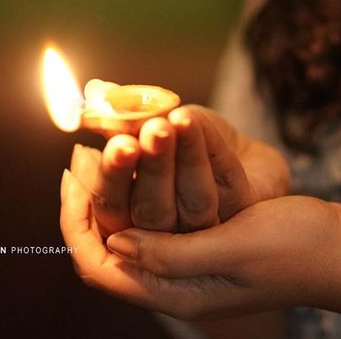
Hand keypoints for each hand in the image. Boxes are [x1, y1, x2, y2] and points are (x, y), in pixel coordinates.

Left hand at [60, 168, 340, 322]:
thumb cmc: (297, 248)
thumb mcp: (233, 247)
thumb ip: (172, 253)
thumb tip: (114, 241)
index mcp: (178, 294)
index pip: (98, 266)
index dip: (75, 222)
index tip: (71, 174)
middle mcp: (179, 285)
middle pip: (110, 246)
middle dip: (94, 198)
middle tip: (87, 151)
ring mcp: (196, 267)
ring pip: (136, 226)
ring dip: (123, 186)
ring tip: (115, 145)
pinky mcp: (212, 247)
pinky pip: (164, 218)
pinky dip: (151, 187)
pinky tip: (153, 158)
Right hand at [69, 105, 290, 237]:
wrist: (246, 156)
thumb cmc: (191, 143)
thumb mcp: (154, 126)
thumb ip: (125, 123)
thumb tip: (94, 105)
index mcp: (134, 220)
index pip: (108, 210)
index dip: (104, 180)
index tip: (95, 148)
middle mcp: (170, 235)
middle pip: (147, 213)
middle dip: (141, 170)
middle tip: (137, 137)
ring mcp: (211, 229)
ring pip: (191, 202)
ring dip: (179, 158)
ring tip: (170, 122)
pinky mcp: (245, 211)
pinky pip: (225, 181)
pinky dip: (207, 148)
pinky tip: (193, 120)